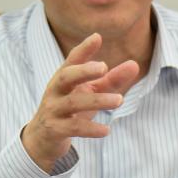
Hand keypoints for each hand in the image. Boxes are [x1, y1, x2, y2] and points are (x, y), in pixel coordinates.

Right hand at [22, 33, 138, 171]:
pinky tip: (106, 130)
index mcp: (64, 78)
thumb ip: (111, 80)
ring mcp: (53, 110)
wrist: (42, 139)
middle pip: (66, 76)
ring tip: (119, 100)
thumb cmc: (70, 110)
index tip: (97, 37)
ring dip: (97, 101)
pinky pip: (73, 128)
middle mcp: (55, 91)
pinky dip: (91, 129)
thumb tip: (134, 65)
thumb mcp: (90, 93)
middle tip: (104, 67)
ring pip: (73, 103)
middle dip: (83, 71)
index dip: (84, 49)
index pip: (72, 60)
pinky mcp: (55, 130)